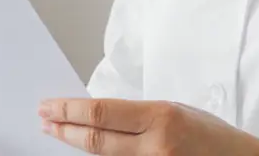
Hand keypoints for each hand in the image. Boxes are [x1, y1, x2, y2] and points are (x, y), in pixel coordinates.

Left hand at [39, 98, 258, 155]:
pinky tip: (86, 153)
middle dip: (64, 129)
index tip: (48, 106)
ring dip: (77, 145)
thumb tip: (99, 114)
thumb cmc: (213, 138)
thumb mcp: (177, 112)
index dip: (69, 110)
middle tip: (44, 120)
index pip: (102, 113)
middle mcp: (156, 146)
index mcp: (162, 118)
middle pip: (96, 139)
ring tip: (59, 134)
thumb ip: (140, 115)